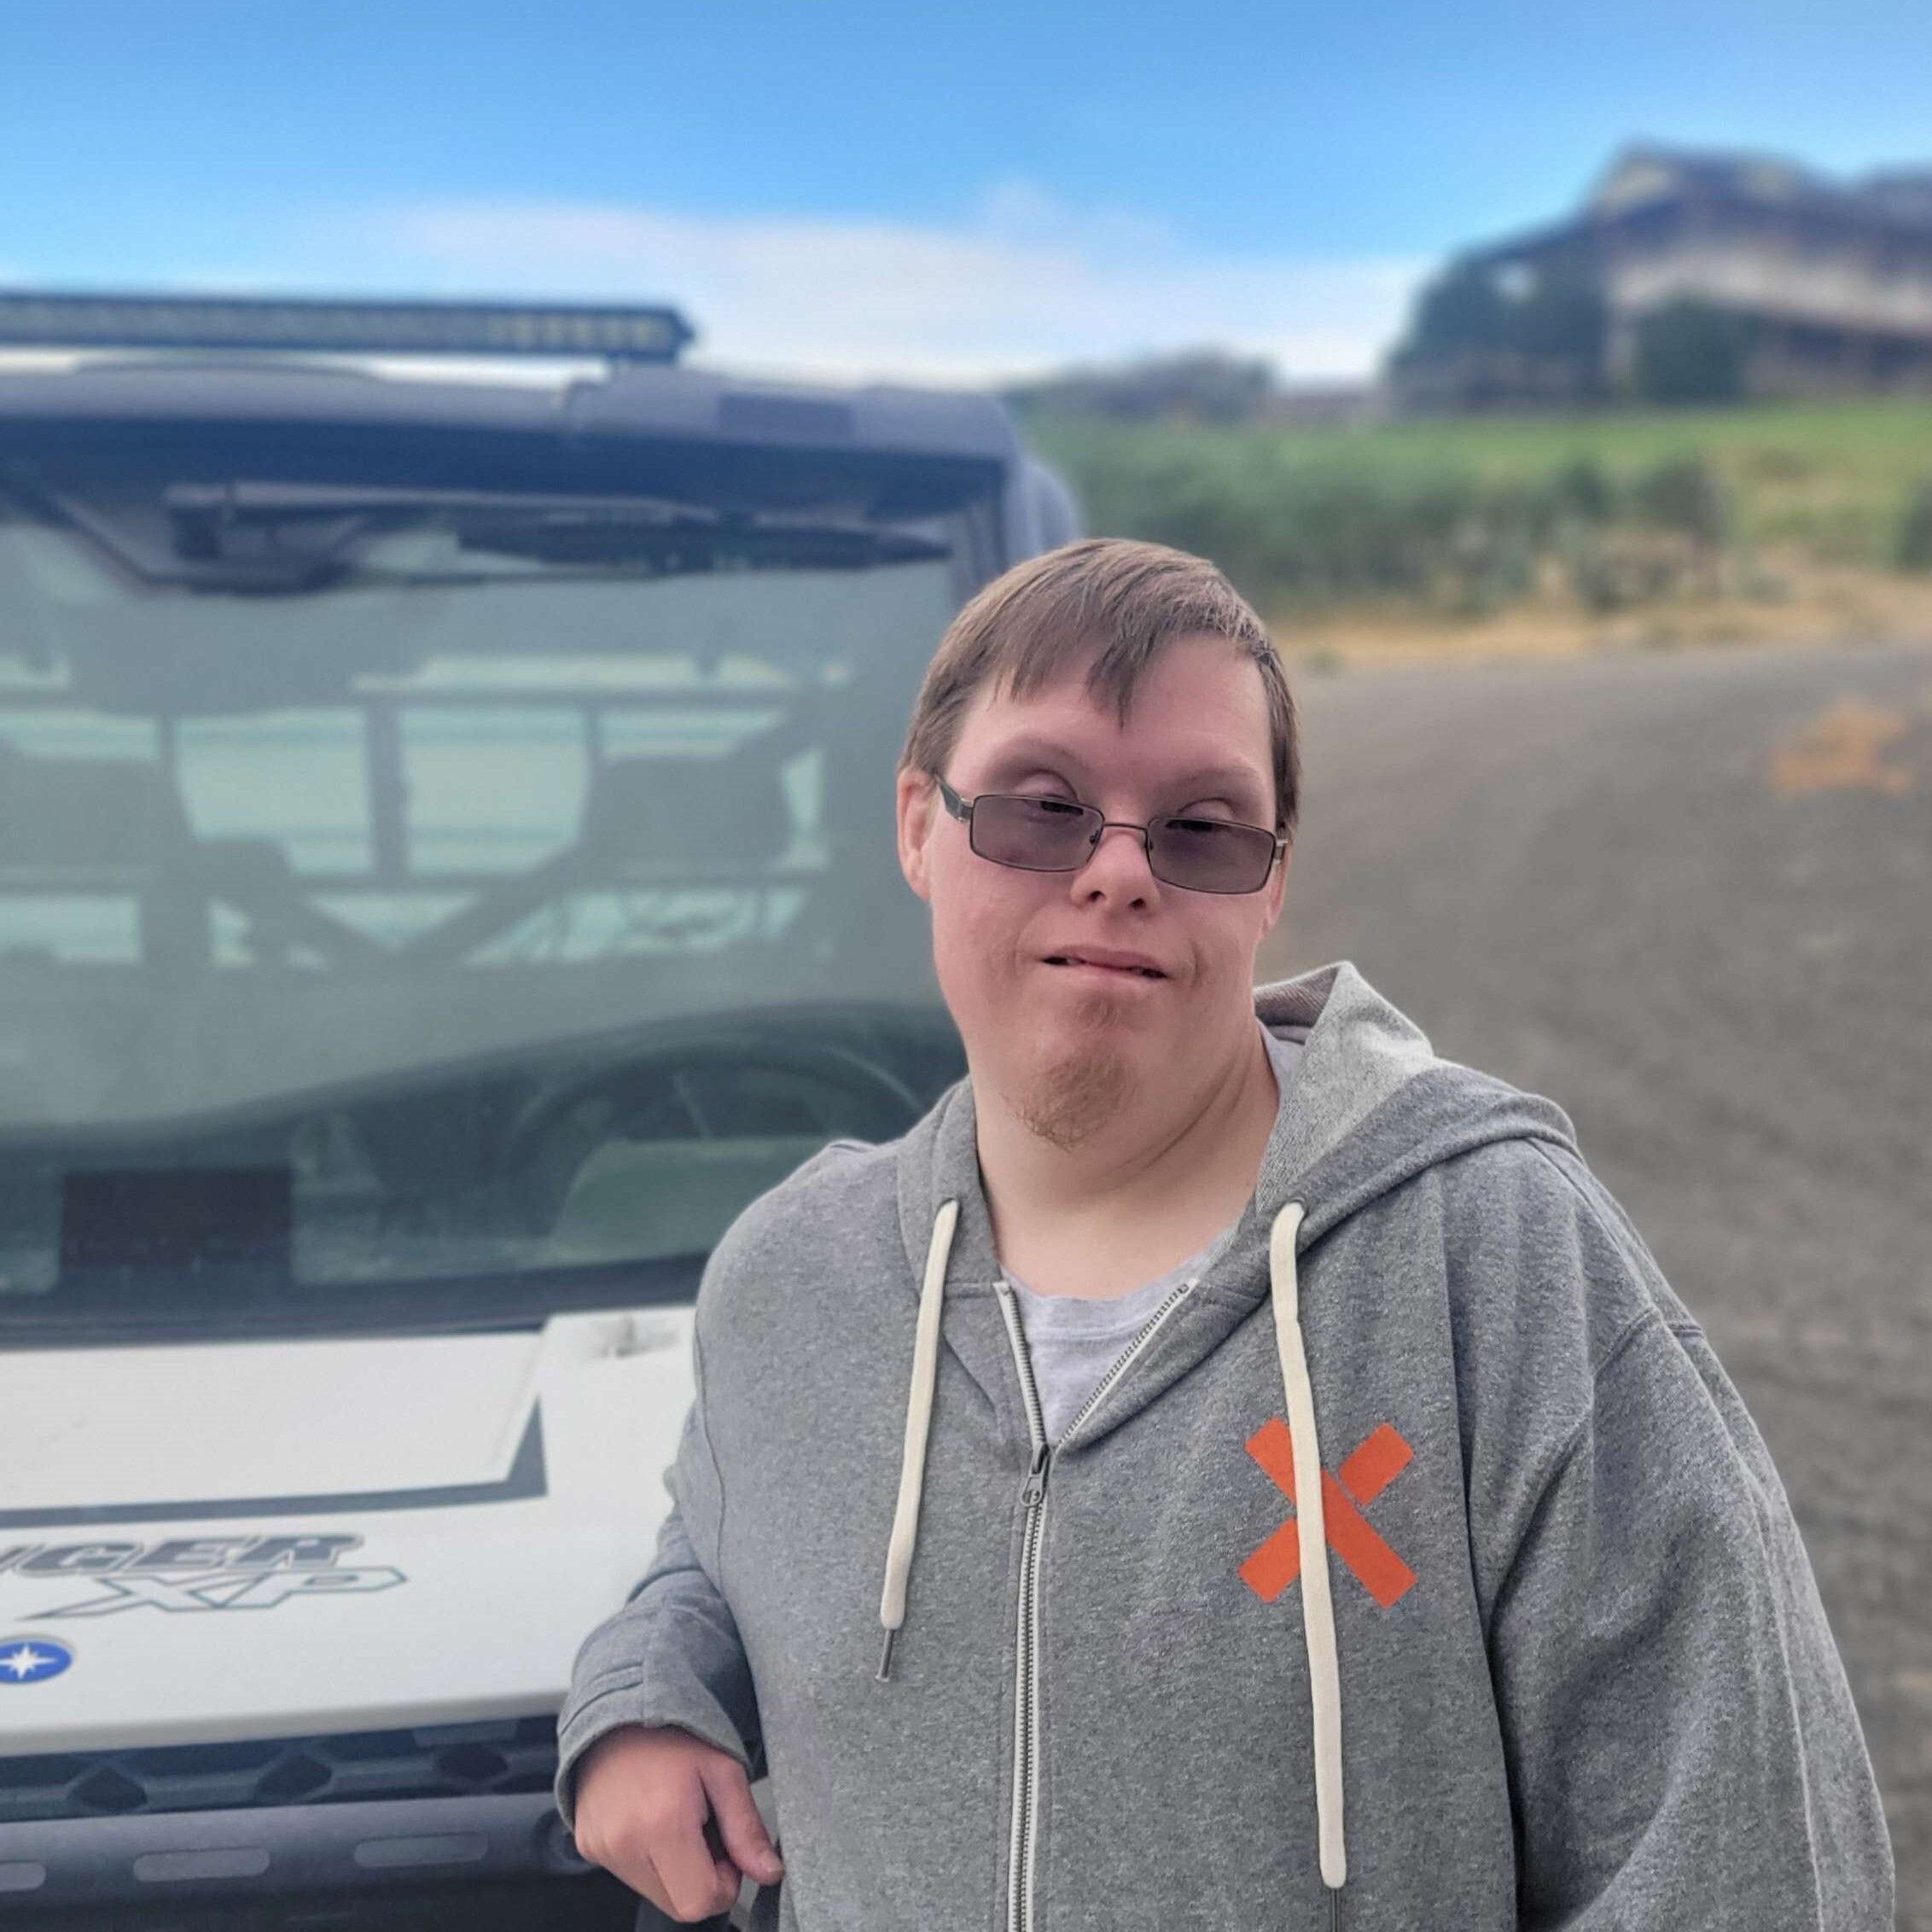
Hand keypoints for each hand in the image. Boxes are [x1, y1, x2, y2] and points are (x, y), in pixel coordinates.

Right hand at [571, 1725, 783, 1922]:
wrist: (617, 1712)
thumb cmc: (674, 1737)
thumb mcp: (723, 1770)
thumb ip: (746, 1828)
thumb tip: (770, 1873)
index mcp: (662, 1824)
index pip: (700, 1902)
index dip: (724, 1884)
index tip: (725, 1848)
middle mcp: (625, 1844)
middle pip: (678, 1906)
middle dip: (701, 1880)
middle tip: (703, 1832)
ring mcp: (602, 1849)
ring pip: (655, 1894)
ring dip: (675, 1872)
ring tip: (676, 1822)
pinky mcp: (588, 1848)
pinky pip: (629, 1876)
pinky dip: (648, 1860)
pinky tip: (651, 1821)